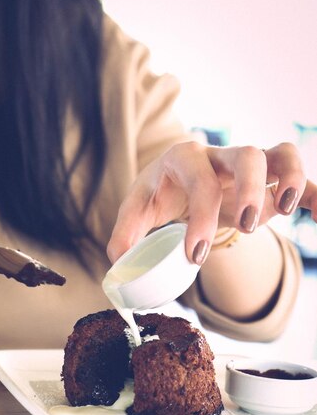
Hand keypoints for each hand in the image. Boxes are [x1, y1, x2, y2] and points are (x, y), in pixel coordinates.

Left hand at [107, 141, 316, 263]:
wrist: (179, 180)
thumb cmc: (160, 192)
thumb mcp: (139, 208)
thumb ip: (125, 231)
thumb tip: (117, 261)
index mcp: (184, 158)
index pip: (198, 179)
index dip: (200, 217)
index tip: (196, 256)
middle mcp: (220, 156)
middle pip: (246, 155)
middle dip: (248, 190)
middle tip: (244, 227)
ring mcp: (248, 165)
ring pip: (280, 153)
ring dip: (289, 179)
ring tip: (283, 210)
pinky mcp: (269, 178)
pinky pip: (299, 177)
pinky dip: (314, 193)